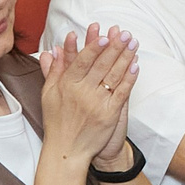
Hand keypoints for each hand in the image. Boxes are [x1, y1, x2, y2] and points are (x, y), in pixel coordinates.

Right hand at [40, 26, 138, 168]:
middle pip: (101, 65)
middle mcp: (82, 93)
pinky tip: (136, 66)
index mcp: (67, 86)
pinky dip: (129, 79)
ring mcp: (97, 103)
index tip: (103, 35)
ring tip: (133, 43)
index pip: (82, 61)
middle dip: (114, 47)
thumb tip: (51, 50)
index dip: (93, 47)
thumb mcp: (48, 95)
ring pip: (113, 76)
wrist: (68, 150)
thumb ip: (52, 71)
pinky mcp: (109, 114)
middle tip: (124, 33)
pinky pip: (121, 93)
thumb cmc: (57, 122)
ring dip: (125, 58)